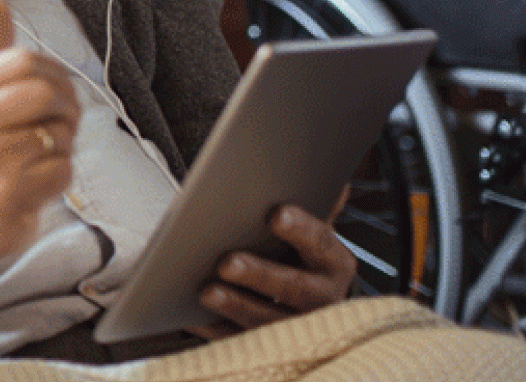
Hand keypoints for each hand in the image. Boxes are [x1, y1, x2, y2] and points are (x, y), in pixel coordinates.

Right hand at [0, 0, 80, 287]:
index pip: (22, 61)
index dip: (53, 74)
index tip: (55, 93)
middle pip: (44, 92)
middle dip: (66, 108)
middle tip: (60, 124)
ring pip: (58, 134)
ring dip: (64, 146)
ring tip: (43, 156)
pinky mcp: (8, 195)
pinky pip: (62, 171)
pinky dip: (61, 177)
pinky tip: (38, 182)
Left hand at [190, 187, 355, 339]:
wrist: (310, 303)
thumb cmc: (302, 256)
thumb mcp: (314, 231)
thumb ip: (318, 204)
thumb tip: (335, 178)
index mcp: (334, 263)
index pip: (320, 242)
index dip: (299, 229)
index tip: (275, 214)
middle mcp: (322, 299)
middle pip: (292, 288)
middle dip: (259, 275)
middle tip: (227, 262)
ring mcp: (296, 327)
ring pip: (266, 320)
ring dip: (235, 306)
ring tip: (206, 291)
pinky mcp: (269, 348)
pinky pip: (240, 342)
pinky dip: (214, 330)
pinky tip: (191, 316)